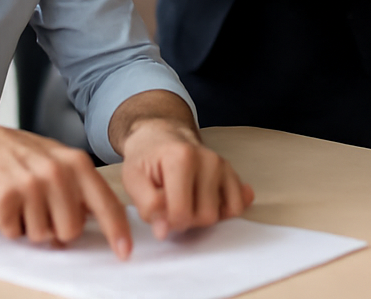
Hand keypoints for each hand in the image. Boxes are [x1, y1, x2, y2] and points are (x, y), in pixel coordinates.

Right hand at [0, 120, 135, 258]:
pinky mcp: (6, 199)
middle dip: (55, 229)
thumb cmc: (11, 155)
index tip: (125, 251)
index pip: (104, 202)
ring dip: (28, 226)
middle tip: (37, 208)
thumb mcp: (51, 158)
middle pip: (71, 230)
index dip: (117, 231)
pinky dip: (7, 225)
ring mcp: (31, 185)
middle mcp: (56, 172)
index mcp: (73, 162)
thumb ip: (75, 185)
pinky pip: (15, 233)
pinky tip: (2, 203)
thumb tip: (94, 219)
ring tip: (18, 201)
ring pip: (42, 236)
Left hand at [118, 118, 254, 238]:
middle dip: (187, 220)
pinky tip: (204, 202)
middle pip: (206, 216)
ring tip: (186, 202)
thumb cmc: (146, 160)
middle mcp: (209, 159)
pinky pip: (237, 206)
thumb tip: (164, 231)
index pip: (181, 213)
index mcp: (182, 158)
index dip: (167, 221)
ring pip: (222, 214)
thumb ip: (147, 206)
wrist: (161, 139)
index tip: (158, 211)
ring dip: (202, 216)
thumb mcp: (133, 179)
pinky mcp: (232, 174)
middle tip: (172, 205)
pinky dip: (223, 212)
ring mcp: (224, 166)